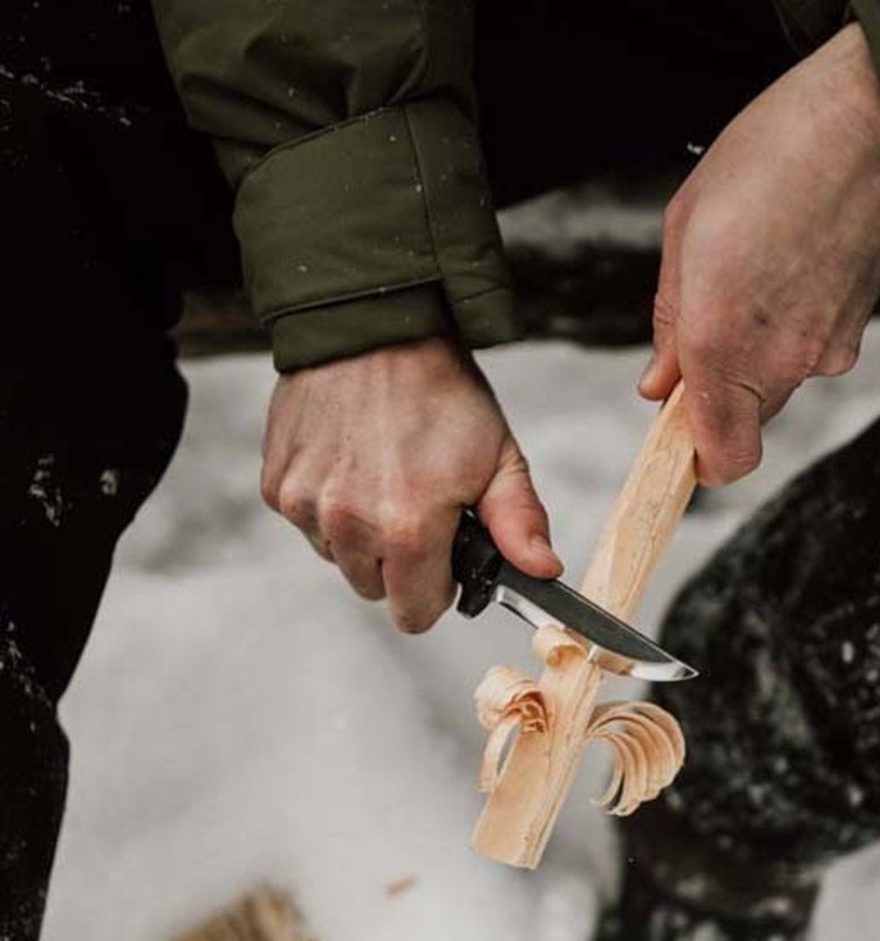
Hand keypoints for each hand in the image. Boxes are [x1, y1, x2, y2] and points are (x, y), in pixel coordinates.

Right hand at [261, 336, 560, 631]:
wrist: (373, 326)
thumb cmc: (439, 390)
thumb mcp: (498, 456)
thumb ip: (519, 523)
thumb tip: (542, 572)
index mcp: (408, 529)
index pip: (415, 614)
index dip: (437, 590)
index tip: (445, 556)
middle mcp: (348, 525)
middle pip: (374, 588)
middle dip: (399, 562)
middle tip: (417, 505)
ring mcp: (305, 505)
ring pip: (337, 557)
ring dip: (360, 534)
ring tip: (382, 475)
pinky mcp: (277, 484)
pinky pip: (306, 522)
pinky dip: (326, 505)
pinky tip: (349, 461)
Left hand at [643, 22, 879, 483]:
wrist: (877, 117)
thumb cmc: (774, 157)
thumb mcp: (685, 227)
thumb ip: (669, 319)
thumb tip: (659, 382)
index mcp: (719, 342)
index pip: (720, 459)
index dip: (695, 459)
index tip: (676, 431)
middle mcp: (780, 363)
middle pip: (744, 423)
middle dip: (718, 393)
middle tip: (703, 325)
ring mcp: (828, 350)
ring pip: (778, 384)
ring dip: (756, 354)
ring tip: (751, 273)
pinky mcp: (859, 329)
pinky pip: (812, 350)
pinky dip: (794, 326)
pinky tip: (788, 264)